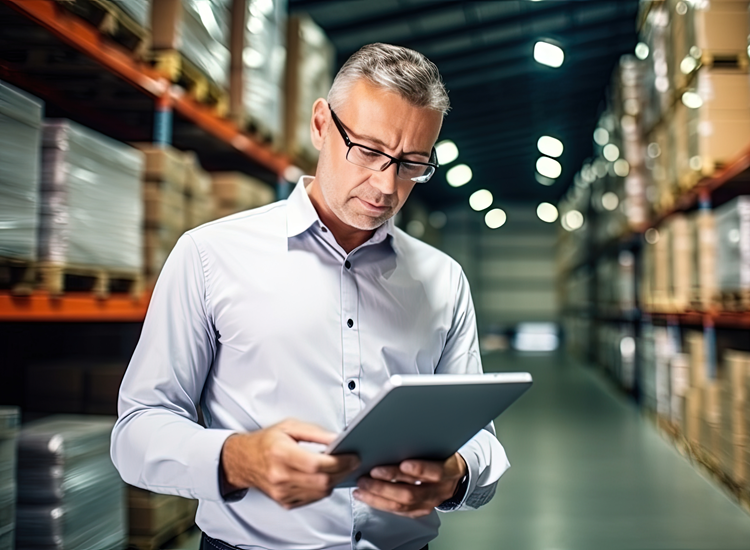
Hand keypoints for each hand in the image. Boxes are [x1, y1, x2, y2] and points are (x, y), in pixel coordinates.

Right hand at [220, 419, 359, 509]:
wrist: (242, 461)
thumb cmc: (265, 442)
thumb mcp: (289, 426)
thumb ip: (315, 432)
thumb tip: (337, 439)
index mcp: (281, 453)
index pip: (316, 464)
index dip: (339, 462)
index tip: (352, 456)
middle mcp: (280, 476)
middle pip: (322, 481)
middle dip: (342, 471)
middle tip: (351, 461)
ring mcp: (282, 492)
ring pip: (320, 492)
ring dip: (334, 480)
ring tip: (338, 467)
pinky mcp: (285, 502)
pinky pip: (313, 499)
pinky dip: (322, 488)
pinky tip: (323, 476)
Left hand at [353, 453, 466, 517]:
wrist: (456, 475)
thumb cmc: (442, 455)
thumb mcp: (440, 445)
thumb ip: (423, 444)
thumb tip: (394, 434)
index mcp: (450, 470)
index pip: (436, 472)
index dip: (420, 469)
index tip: (404, 463)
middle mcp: (440, 490)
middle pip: (413, 492)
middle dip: (388, 484)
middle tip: (371, 474)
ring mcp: (430, 503)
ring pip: (402, 505)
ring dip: (378, 495)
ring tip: (362, 485)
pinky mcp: (419, 511)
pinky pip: (398, 512)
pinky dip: (378, 503)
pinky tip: (365, 495)